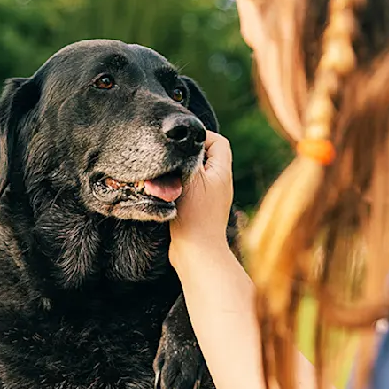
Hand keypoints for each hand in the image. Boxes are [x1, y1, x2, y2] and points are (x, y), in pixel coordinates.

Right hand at [170, 131, 233, 268]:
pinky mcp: (200, 210)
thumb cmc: (194, 214)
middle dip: (187, 154)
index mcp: (222, 171)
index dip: (200, 136)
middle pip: (206, 156)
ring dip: (180, 172)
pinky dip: (178, 187)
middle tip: (170, 157)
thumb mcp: (191, 177)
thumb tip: (184, 140)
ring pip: (196, 173)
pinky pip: (190, 189)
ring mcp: (211, 197)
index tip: (180, 142)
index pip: (217, 141)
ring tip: (166, 176)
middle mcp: (220, 183)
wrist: (197, 252)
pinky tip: (166, 193)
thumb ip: (189, 155)